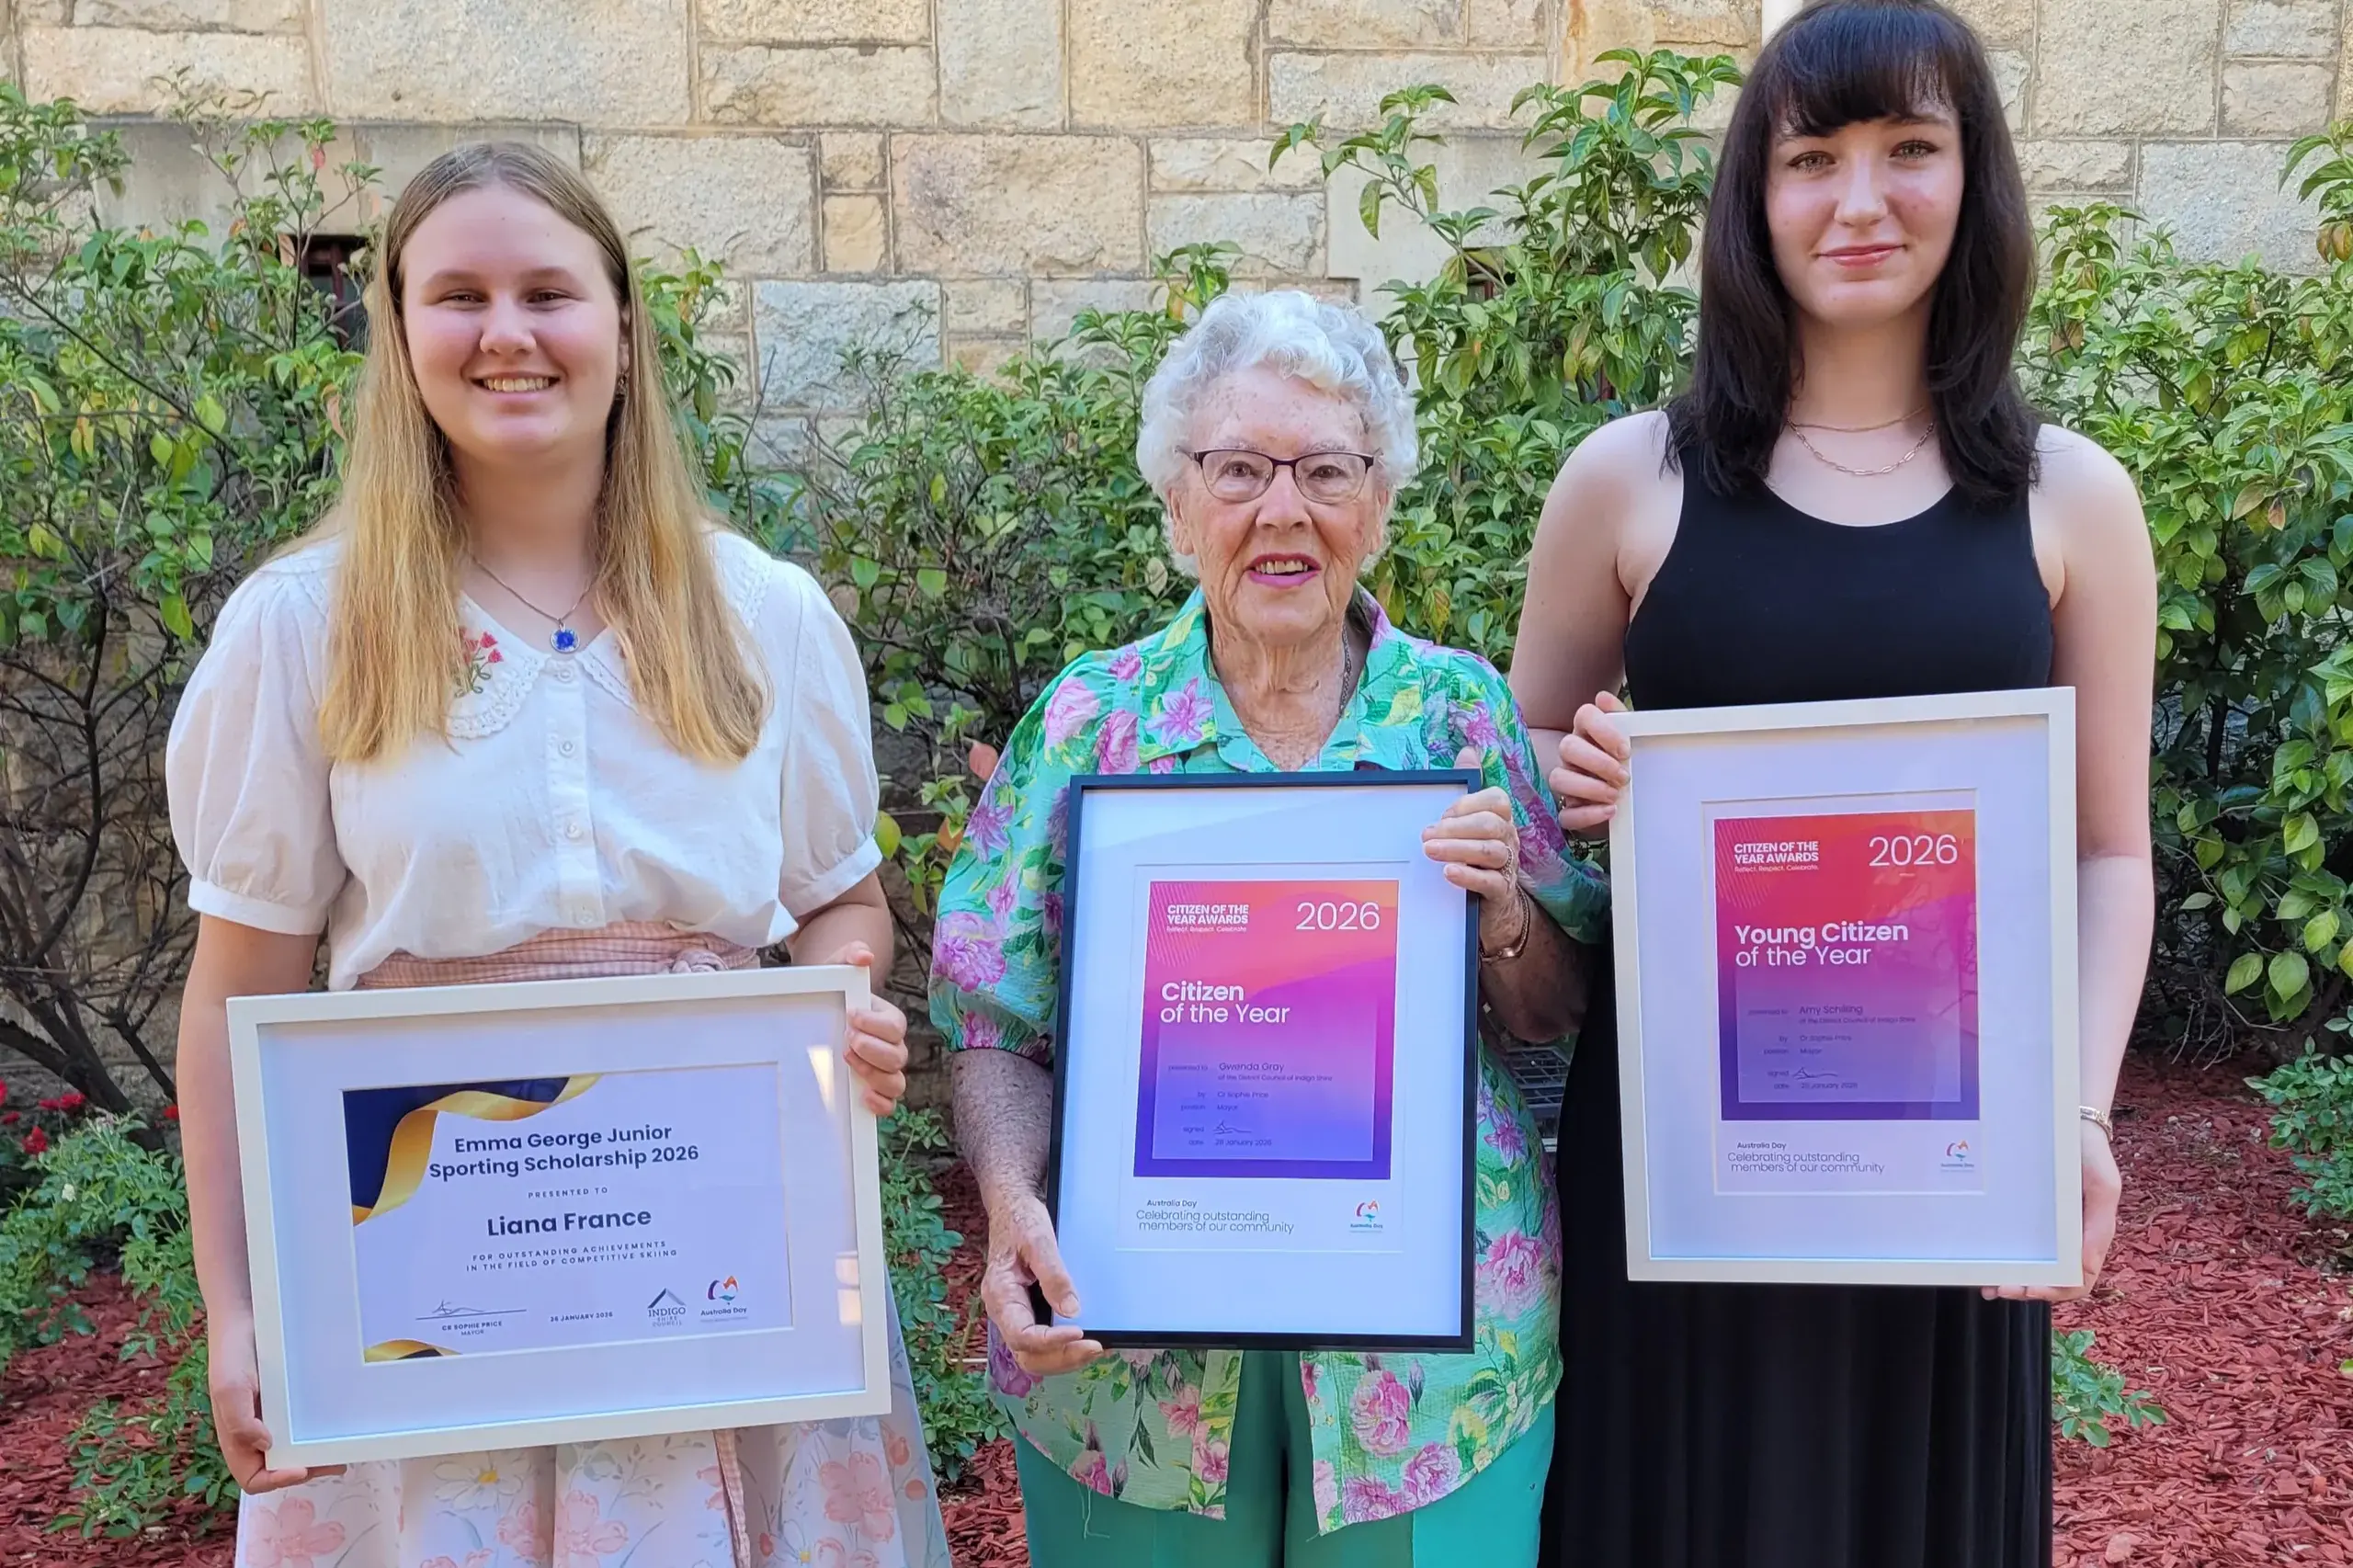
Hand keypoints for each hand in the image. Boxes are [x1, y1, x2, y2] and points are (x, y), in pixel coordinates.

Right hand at [208, 1319, 338, 1493]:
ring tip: (342, 1448)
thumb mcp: (229, 1387)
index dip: (277, 1480)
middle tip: (337, 1461)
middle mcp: (256, 1433)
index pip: (254, 1478)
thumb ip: (239, 1421)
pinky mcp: (289, 1401)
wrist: (247, 1316)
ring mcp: (274, 1418)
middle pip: (280, 1467)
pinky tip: (336, 1425)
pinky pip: (303, 1424)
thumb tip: (266, 1446)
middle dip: (307, 1469)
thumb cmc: (233, 1354)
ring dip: (316, 1454)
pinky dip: (318, 1432)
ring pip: (294, 1448)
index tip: (304, 1467)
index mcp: (236, 1439)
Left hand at [819, 941, 909, 1116]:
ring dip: (875, 1074)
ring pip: (896, 1082)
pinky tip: (863, 1097)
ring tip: (848, 1062)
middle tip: (847, 1039)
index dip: (877, 1023)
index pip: (895, 1025)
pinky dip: (881, 1104)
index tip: (852, 1015)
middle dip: (873, 1049)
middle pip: (899, 1056)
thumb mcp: (835, 968)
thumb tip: (864, 956)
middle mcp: (889, 1047)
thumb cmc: (829, 992)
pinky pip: (888, 1104)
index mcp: (886, 1019)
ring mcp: (881, 1071)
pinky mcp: (870, 1090)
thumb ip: (849, 955)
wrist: (813, 1014)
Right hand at [980, 1191, 1104, 1376]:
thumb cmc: (1021, 1220)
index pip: (1022, 1336)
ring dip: (1064, 1358)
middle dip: (1062, 1358)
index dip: (1051, 1342)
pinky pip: (1042, 1341)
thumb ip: (1053, 1275)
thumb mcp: (1038, 1239)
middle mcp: (1005, 1312)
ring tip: (1095, 1349)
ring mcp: (1017, 1314)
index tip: (1080, 1332)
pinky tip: (1085, 1340)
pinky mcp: (1029, 1312)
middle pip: (1027, 1355)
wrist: (1013, 1207)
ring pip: (1035, 1354)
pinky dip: (1064, 1348)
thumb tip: (1071, 1311)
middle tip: (1095, 1348)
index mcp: (1001, 1295)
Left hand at [1424, 746, 1527, 952]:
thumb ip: (1466, 791)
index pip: (1495, 801)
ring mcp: (1507, 867)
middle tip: (1426, 836)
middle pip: (1490, 825)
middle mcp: (1509, 840)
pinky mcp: (1501, 893)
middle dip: (1456, 827)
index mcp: (1501, 819)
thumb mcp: (1469, 825)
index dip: (1466, 805)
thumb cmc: (1474, 859)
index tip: (1441, 815)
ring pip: (1490, 852)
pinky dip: (1469, 876)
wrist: (1493, 909)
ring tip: (1429, 851)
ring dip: (1457, 849)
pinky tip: (1448, 873)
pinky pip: (1490, 882)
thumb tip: (1468, 752)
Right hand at [1549, 691, 1629, 836]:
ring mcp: (1568, 783)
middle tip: (1623, 776)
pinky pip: (1566, 814)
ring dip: (1589, 788)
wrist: (1636, 803)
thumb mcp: (1635, 741)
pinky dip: (1588, 814)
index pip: (1584, 715)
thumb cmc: (1630, 766)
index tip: (1625, 749)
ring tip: (1615, 795)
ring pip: (1558, 779)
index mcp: (1589, 732)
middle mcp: (1573, 755)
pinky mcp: (1570, 810)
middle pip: (1567, 747)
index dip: (1602, 730)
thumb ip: (1624, 719)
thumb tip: (1603, 697)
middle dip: (1596, 762)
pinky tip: (1610, 811)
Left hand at [1984, 1120, 2120, 1302]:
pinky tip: (1985, 1261)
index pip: (2077, 1280)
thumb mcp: (2103, 1186)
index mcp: (2089, 1236)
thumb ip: (2099, 1226)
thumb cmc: (2090, 1153)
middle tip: (1997, 1288)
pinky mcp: (2029, 1214)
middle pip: (2050, 1279)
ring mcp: (2048, 1227)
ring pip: (2032, 1265)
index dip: (2055, 1292)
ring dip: (2011, 1279)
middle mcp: (2068, 1237)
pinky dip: (2004, 1257)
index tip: (2029, 1290)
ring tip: (1986, 1283)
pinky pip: (2019, 1242)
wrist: (2070, 1120)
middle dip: (2025, 1290)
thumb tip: (2085, 1268)